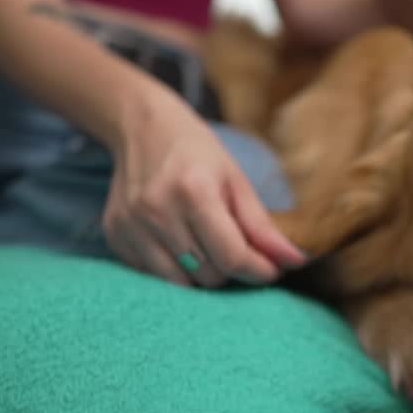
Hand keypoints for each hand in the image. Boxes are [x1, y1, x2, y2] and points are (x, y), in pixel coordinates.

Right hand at [103, 95, 304, 286]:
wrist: (142, 129)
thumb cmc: (198, 154)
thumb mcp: (237, 181)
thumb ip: (263, 227)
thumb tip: (297, 262)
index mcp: (194, 192)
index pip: (232, 257)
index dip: (259, 271)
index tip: (271, 271)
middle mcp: (158, 211)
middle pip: (209, 275)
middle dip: (230, 269)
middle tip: (234, 247)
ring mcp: (131, 226)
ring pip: (180, 284)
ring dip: (202, 274)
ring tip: (207, 246)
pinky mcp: (115, 236)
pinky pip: (153, 275)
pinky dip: (173, 269)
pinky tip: (178, 242)